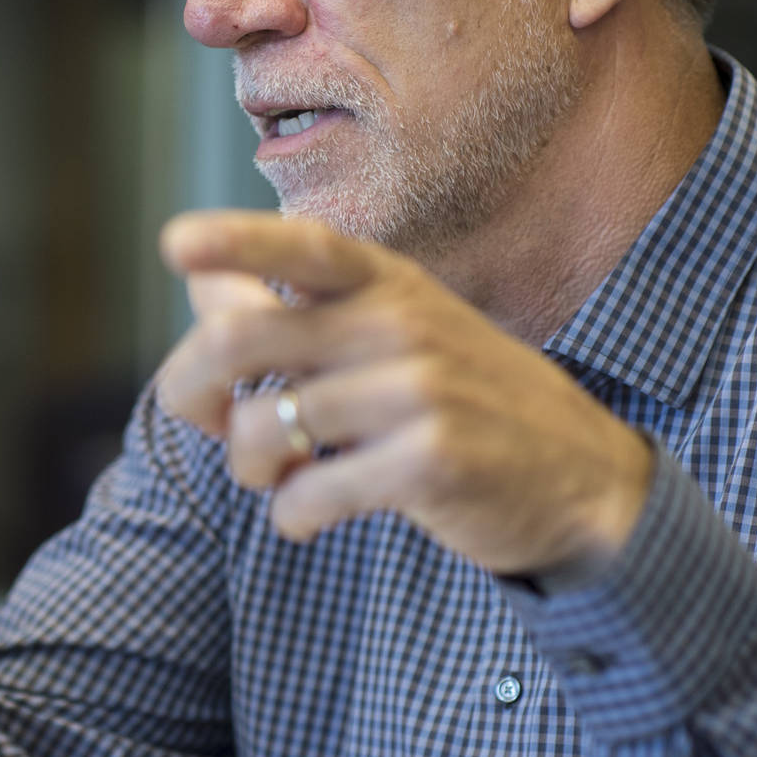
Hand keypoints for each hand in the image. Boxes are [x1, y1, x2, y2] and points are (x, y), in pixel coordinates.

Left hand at [156, 210, 653, 581]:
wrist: (583, 478)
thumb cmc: (459, 398)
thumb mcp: (391, 331)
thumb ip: (294, 307)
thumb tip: (196, 277)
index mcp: (387, 281)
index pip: (302, 246)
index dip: (234, 241)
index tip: (173, 244)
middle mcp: (402, 322)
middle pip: (240, 338)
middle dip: (188, 388)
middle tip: (204, 421)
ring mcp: (422, 389)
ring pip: (262, 426)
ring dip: (248, 468)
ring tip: (276, 477)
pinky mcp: (432, 461)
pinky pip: (309, 492)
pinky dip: (291, 515)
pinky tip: (308, 515)